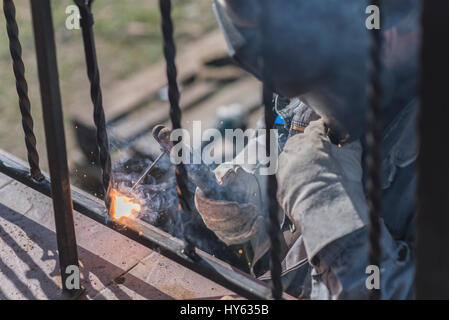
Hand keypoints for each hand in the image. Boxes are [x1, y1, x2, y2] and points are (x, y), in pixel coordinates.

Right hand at [194, 163, 263, 245]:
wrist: (249, 187)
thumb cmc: (238, 178)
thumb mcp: (234, 171)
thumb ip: (227, 173)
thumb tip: (221, 180)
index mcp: (203, 196)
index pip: (203, 207)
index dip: (219, 209)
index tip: (237, 206)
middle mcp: (207, 214)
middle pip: (215, 223)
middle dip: (236, 217)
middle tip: (252, 206)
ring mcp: (217, 226)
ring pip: (227, 232)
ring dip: (245, 221)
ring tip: (255, 208)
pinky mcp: (228, 235)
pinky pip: (238, 238)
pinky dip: (251, 230)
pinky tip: (259, 219)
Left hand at [277, 119, 367, 258]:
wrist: (327, 213)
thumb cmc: (343, 186)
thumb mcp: (353, 159)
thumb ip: (349, 143)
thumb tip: (350, 136)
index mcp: (312, 140)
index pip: (315, 129)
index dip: (322, 134)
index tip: (328, 140)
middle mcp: (293, 149)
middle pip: (298, 142)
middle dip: (308, 149)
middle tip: (320, 162)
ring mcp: (283, 167)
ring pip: (289, 158)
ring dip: (297, 163)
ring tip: (311, 177)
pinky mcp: (277, 184)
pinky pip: (284, 178)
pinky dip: (292, 181)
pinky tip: (304, 189)